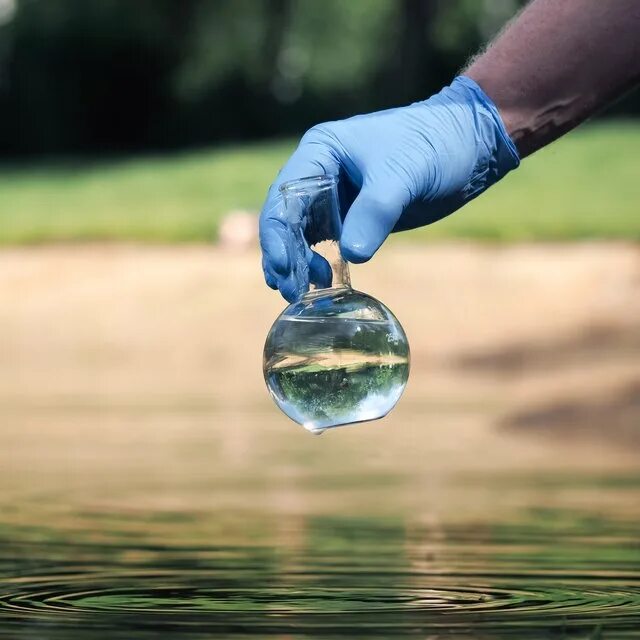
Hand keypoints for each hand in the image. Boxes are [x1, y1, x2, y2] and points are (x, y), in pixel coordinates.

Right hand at [260, 76, 519, 301]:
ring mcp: (333, 197)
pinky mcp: (351, 216)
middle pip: (286, 219)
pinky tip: (321, 285)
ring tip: (300, 295)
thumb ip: (376, 212)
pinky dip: (318, 264)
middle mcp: (320, 173)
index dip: (278, 233)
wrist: (467, 145)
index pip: (285, 196)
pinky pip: (324, 244)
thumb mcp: (404, 175)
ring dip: (297, 264)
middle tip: (290, 291)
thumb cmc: (434, 146)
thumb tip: (351, 256)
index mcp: (321, 152)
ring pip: (300, 235)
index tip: (283, 266)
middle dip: (284, 255)